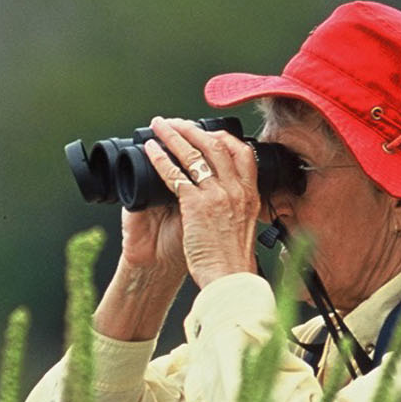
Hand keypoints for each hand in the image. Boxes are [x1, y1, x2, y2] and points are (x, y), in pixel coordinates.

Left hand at [140, 117, 259, 287]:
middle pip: (216, 145)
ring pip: (194, 154)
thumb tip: (225, 199)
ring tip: (158, 126)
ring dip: (173, 136)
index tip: (206, 132)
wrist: (229, 279)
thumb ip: (237, 208)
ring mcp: (218, 196)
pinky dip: (160, 159)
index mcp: (250, 195)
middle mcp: (237, 190)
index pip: (242, 152)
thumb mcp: (244, 227)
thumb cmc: (232, 259)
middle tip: (176, 122)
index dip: (222, 137)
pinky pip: (176, 174)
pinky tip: (150, 151)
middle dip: (192, 129)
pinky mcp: (197, 206)